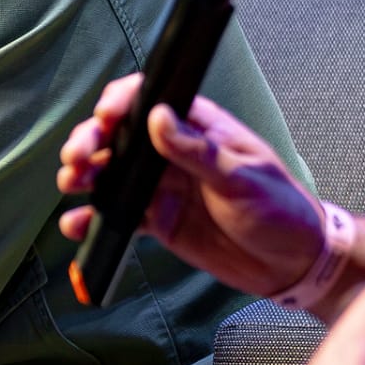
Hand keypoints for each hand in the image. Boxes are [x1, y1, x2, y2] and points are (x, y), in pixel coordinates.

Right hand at [57, 72, 324, 298]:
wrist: (293, 265)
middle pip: (120, 136)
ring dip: (86, 175)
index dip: (120, 102)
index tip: (104, 117)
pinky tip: (78, 224)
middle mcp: (175, 153)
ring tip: (71, 184)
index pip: (150, 99)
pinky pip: (121, 216)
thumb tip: (158, 117)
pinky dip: (95, 219)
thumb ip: (198, 152)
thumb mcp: (242, 177)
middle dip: (90, 140)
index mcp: (200, 127)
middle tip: (77, 157)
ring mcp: (164, 187)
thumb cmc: (280, 209)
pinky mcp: (160, 220)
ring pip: (113, 174)